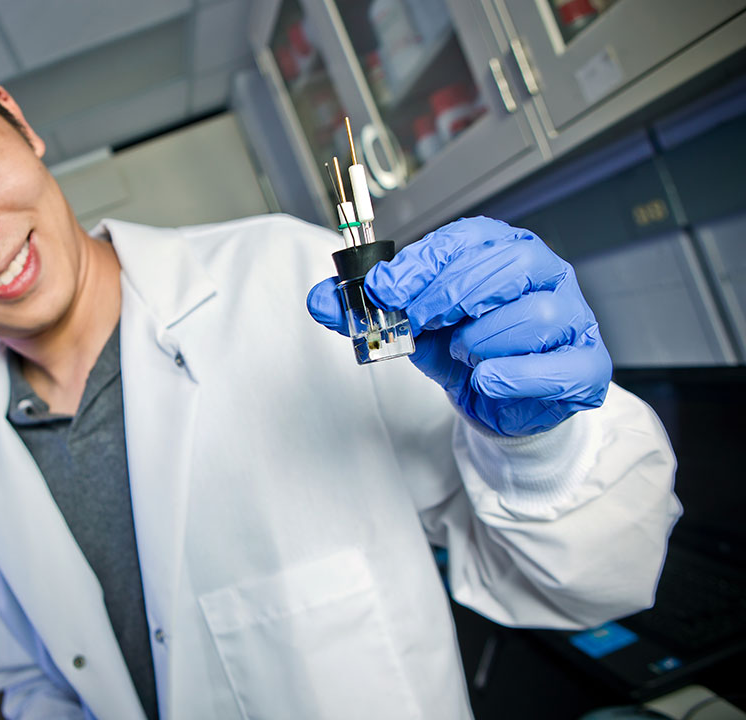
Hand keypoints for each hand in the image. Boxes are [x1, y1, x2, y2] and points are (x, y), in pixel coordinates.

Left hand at [307, 217, 611, 435]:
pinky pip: (559, 367)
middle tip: (418, 320)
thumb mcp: (409, 324)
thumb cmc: (464, 349)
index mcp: (502, 250)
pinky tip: (487, 379)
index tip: (386, 287)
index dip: (425, 262)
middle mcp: (544, 274)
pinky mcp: (586, 366)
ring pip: (533, 315)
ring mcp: (571, 317)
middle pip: (509, 266)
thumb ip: (365, 310)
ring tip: (464, 354)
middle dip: (452, 293)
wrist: (498, 399)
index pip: (469, 238)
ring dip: (484, 338)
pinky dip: (515, 375)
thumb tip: (321, 299)